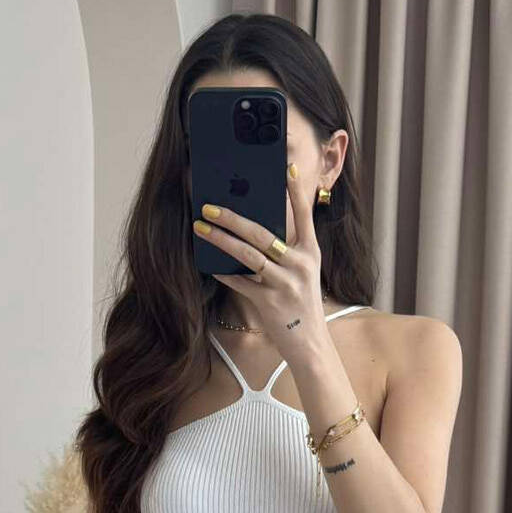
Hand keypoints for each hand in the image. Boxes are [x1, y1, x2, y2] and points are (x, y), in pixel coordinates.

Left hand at [196, 167, 326, 363]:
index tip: (287, 167)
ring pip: (248, 255)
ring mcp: (285, 284)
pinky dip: (225, 274)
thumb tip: (255, 229)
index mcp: (310, 253)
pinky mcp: (269, 303)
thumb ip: (286, 251)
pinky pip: (241, 283)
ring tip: (201, 227)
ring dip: (221, 240)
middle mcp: (299, 264)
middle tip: (209, 206)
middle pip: (263, 233)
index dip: (296, 191)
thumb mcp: (303, 273)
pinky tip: (210, 266)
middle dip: (233, 217)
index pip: (304, 215)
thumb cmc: (301, 305)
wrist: (310, 345)